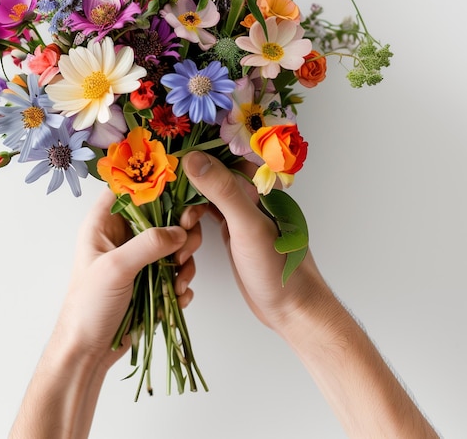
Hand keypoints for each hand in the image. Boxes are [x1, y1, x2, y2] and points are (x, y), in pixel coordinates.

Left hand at [9, 189, 202, 438]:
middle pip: (161, 214)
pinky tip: (177, 296)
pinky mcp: (151, 280)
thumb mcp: (115, 268)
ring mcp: (138, 258)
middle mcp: (122, 236)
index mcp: (103, 223)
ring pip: (174, 243)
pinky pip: (176, 270)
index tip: (179, 195)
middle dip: (179, 230)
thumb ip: (148, 244)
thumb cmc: (88, 307)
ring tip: (179, 281)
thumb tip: (180, 231)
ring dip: (185, 260)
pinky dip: (182, 281)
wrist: (88, 352)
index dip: (153, 185)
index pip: (128, 188)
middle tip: (185, 248)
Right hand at [182, 151, 438, 437]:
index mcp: (259, 187)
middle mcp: (249, 196)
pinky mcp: (233, 236)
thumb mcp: (248, 226)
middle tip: (175, 208)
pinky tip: (187, 243)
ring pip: (206, 200)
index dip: (198, 155)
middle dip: (188, 189)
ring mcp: (240, 216)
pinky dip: (193, 228)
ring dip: (189, 212)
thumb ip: (223, 191)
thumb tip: (192, 159)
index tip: (173, 161)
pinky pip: (207, 220)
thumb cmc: (278, 268)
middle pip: (211, 177)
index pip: (225, 156)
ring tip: (184, 234)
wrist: (292, 311)